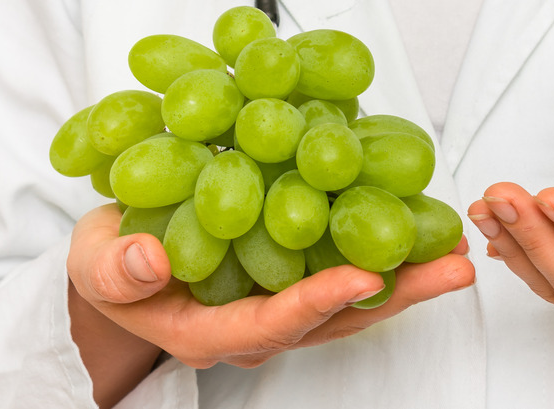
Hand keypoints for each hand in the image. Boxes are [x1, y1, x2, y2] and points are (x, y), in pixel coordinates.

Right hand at [67, 204, 473, 404]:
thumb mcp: (97, 265)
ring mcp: (281, 302)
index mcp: (212, 331)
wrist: (123, 265)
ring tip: (456, 246)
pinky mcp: (294, 275)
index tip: (363, 276)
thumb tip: (149, 259)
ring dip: (407, 274)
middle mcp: (260, 325)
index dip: (319, 301)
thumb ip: (117, 269)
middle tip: (453, 266)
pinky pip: (343, 266)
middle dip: (398, 293)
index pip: (275, 323)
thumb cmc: (111, 267)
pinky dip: (383, 247)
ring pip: (353, 298)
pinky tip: (419, 222)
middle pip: (337, 317)